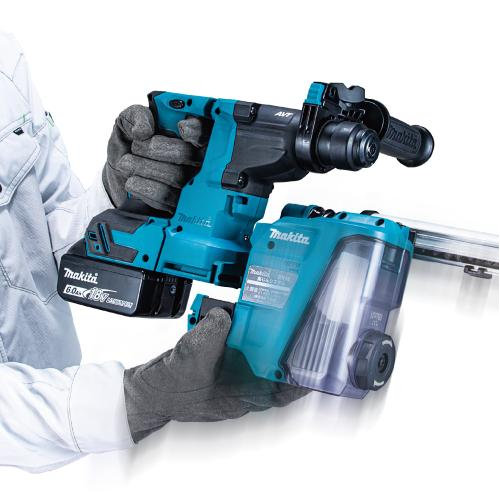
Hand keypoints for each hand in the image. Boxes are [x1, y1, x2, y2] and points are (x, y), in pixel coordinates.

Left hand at [102, 104, 209, 213]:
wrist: (118, 177)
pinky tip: (132, 181)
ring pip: (177, 176)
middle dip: (158, 149)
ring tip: (126, 162)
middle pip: (189, 154)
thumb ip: (136, 116)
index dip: (198, 130)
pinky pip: (167, 198)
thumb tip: (144, 130)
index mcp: (188, 135)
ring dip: (145, 167)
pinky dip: (145, 188)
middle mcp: (195, 160)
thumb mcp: (128, 123)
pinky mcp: (178, 205)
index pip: (206, 131)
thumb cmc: (130, 146)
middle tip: (137, 146)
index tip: (181, 128)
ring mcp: (189, 184)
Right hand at [123, 308, 308, 442]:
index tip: (321, 359)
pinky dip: (255, 341)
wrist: (151, 391)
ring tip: (287, 326)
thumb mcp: (190, 354)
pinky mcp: (229, 370)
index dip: (306, 376)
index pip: (285, 389)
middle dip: (295, 355)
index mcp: (242, 395)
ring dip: (276, 347)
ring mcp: (237, 382)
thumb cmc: (170, 386)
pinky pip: (250, 355)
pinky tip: (253, 326)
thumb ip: (210, 332)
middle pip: (281, 374)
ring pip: (267, 364)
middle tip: (309, 332)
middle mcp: (245, 391)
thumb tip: (225, 315)